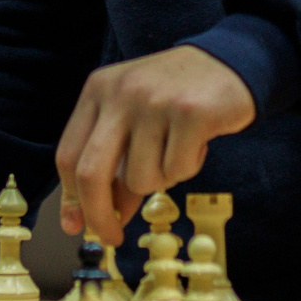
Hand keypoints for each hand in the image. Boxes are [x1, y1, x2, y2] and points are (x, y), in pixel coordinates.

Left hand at [55, 46, 254, 246]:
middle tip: (113, 237)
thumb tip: (98, 218)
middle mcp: (120, 93)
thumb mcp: (134, 121)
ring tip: (177, 149)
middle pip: (92, 174)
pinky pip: (178, 170)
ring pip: (142, 179)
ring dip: (162, 178)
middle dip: (100, 216)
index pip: (69, 155)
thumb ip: (114, 164)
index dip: (71, 198)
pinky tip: (198, 142)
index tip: (77, 226)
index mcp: (98, 90)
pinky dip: (189, 167)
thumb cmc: (176, 98)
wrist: (231, 63)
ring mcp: (154, 101)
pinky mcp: (190, 113)